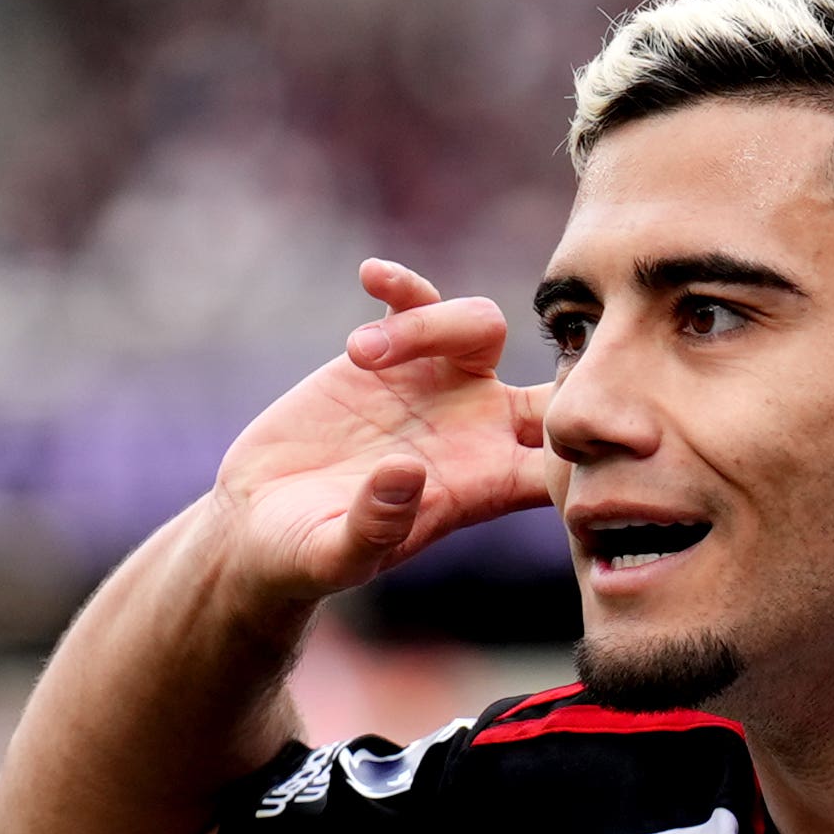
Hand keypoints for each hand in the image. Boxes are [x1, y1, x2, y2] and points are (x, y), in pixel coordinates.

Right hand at [209, 259, 554, 603]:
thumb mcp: (335, 557)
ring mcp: (436, 386)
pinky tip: (371, 276)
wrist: (256, 521)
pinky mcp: (388, 356)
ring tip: (361, 355)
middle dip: (529, 357)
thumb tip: (406, 471)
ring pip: (482, 327)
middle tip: (476, 363)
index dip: (577, 441)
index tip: (542, 424)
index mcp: (486, 485)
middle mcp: (476, 431)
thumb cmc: (305, 556)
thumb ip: (374, 525)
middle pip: (544, 380)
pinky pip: (417, 301)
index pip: (565, 462)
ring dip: (434, 325)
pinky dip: (403, 284)